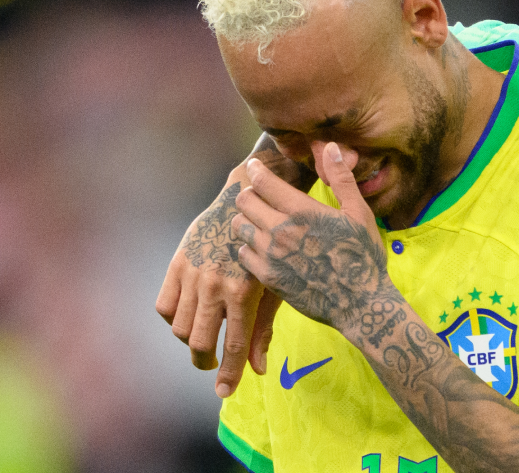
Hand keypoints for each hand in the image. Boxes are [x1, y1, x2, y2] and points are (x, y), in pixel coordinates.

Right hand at [155, 166, 283, 397]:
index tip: (224, 392)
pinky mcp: (177, 264)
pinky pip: (164, 305)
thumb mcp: (275, 286)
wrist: (247, 203)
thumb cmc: (270, 248)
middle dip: (206, 361)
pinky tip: (190, 314)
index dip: (228, 373)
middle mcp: (215, 285)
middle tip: (213, 363)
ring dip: (190, 340)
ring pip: (179, 328)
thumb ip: (263, 329)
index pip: (232, 345)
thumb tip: (258, 368)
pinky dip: (174, 317)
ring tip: (204, 338)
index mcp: (244, 292)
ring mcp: (193, 274)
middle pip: (199, 342)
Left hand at [234, 142, 392, 336]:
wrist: (359, 304)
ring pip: (239, 227)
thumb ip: (341, 178)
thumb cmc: (363, 255)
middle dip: (249, 193)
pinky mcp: (267, 278)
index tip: (254, 167)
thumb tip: (330, 147)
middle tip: (258, 195)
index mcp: (303, 211)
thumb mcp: (359, 212)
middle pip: (244, 202)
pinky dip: (248, 246)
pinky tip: (262, 246)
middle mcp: (281, 231)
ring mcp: (271, 256)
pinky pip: (242, 254)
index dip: (256, 170)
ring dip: (246, 219)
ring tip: (258, 220)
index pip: (264, 182)